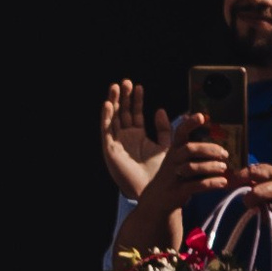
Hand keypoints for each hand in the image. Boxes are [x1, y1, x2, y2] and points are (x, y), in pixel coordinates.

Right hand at [101, 78, 172, 200]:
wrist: (151, 189)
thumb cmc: (159, 171)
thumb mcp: (165, 145)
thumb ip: (164, 128)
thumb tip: (160, 110)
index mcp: (137, 135)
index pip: (135, 113)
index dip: (136, 100)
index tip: (139, 86)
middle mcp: (125, 137)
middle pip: (122, 113)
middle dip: (123, 97)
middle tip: (125, 82)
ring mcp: (116, 143)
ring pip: (113, 118)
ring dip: (113, 103)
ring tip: (115, 87)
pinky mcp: (110, 150)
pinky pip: (106, 130)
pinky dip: (106, 117)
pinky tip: (108, 104)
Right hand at [150, 112, 234, 218]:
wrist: (158, 199)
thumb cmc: (175, 175)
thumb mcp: (179, 158)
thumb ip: (192, 145)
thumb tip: (209, 129)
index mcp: (175, 149)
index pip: (180, 132)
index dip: (190, 124)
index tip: (202, 116)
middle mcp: (173, 160)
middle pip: (189, 149)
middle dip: (209, 149)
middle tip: (225, 154)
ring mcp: (174, 176)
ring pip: (192, 167)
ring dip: (210, 166)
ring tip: (223, 168)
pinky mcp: (178, 191)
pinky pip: (195, 185)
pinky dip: (211, 183)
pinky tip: (222, 182)